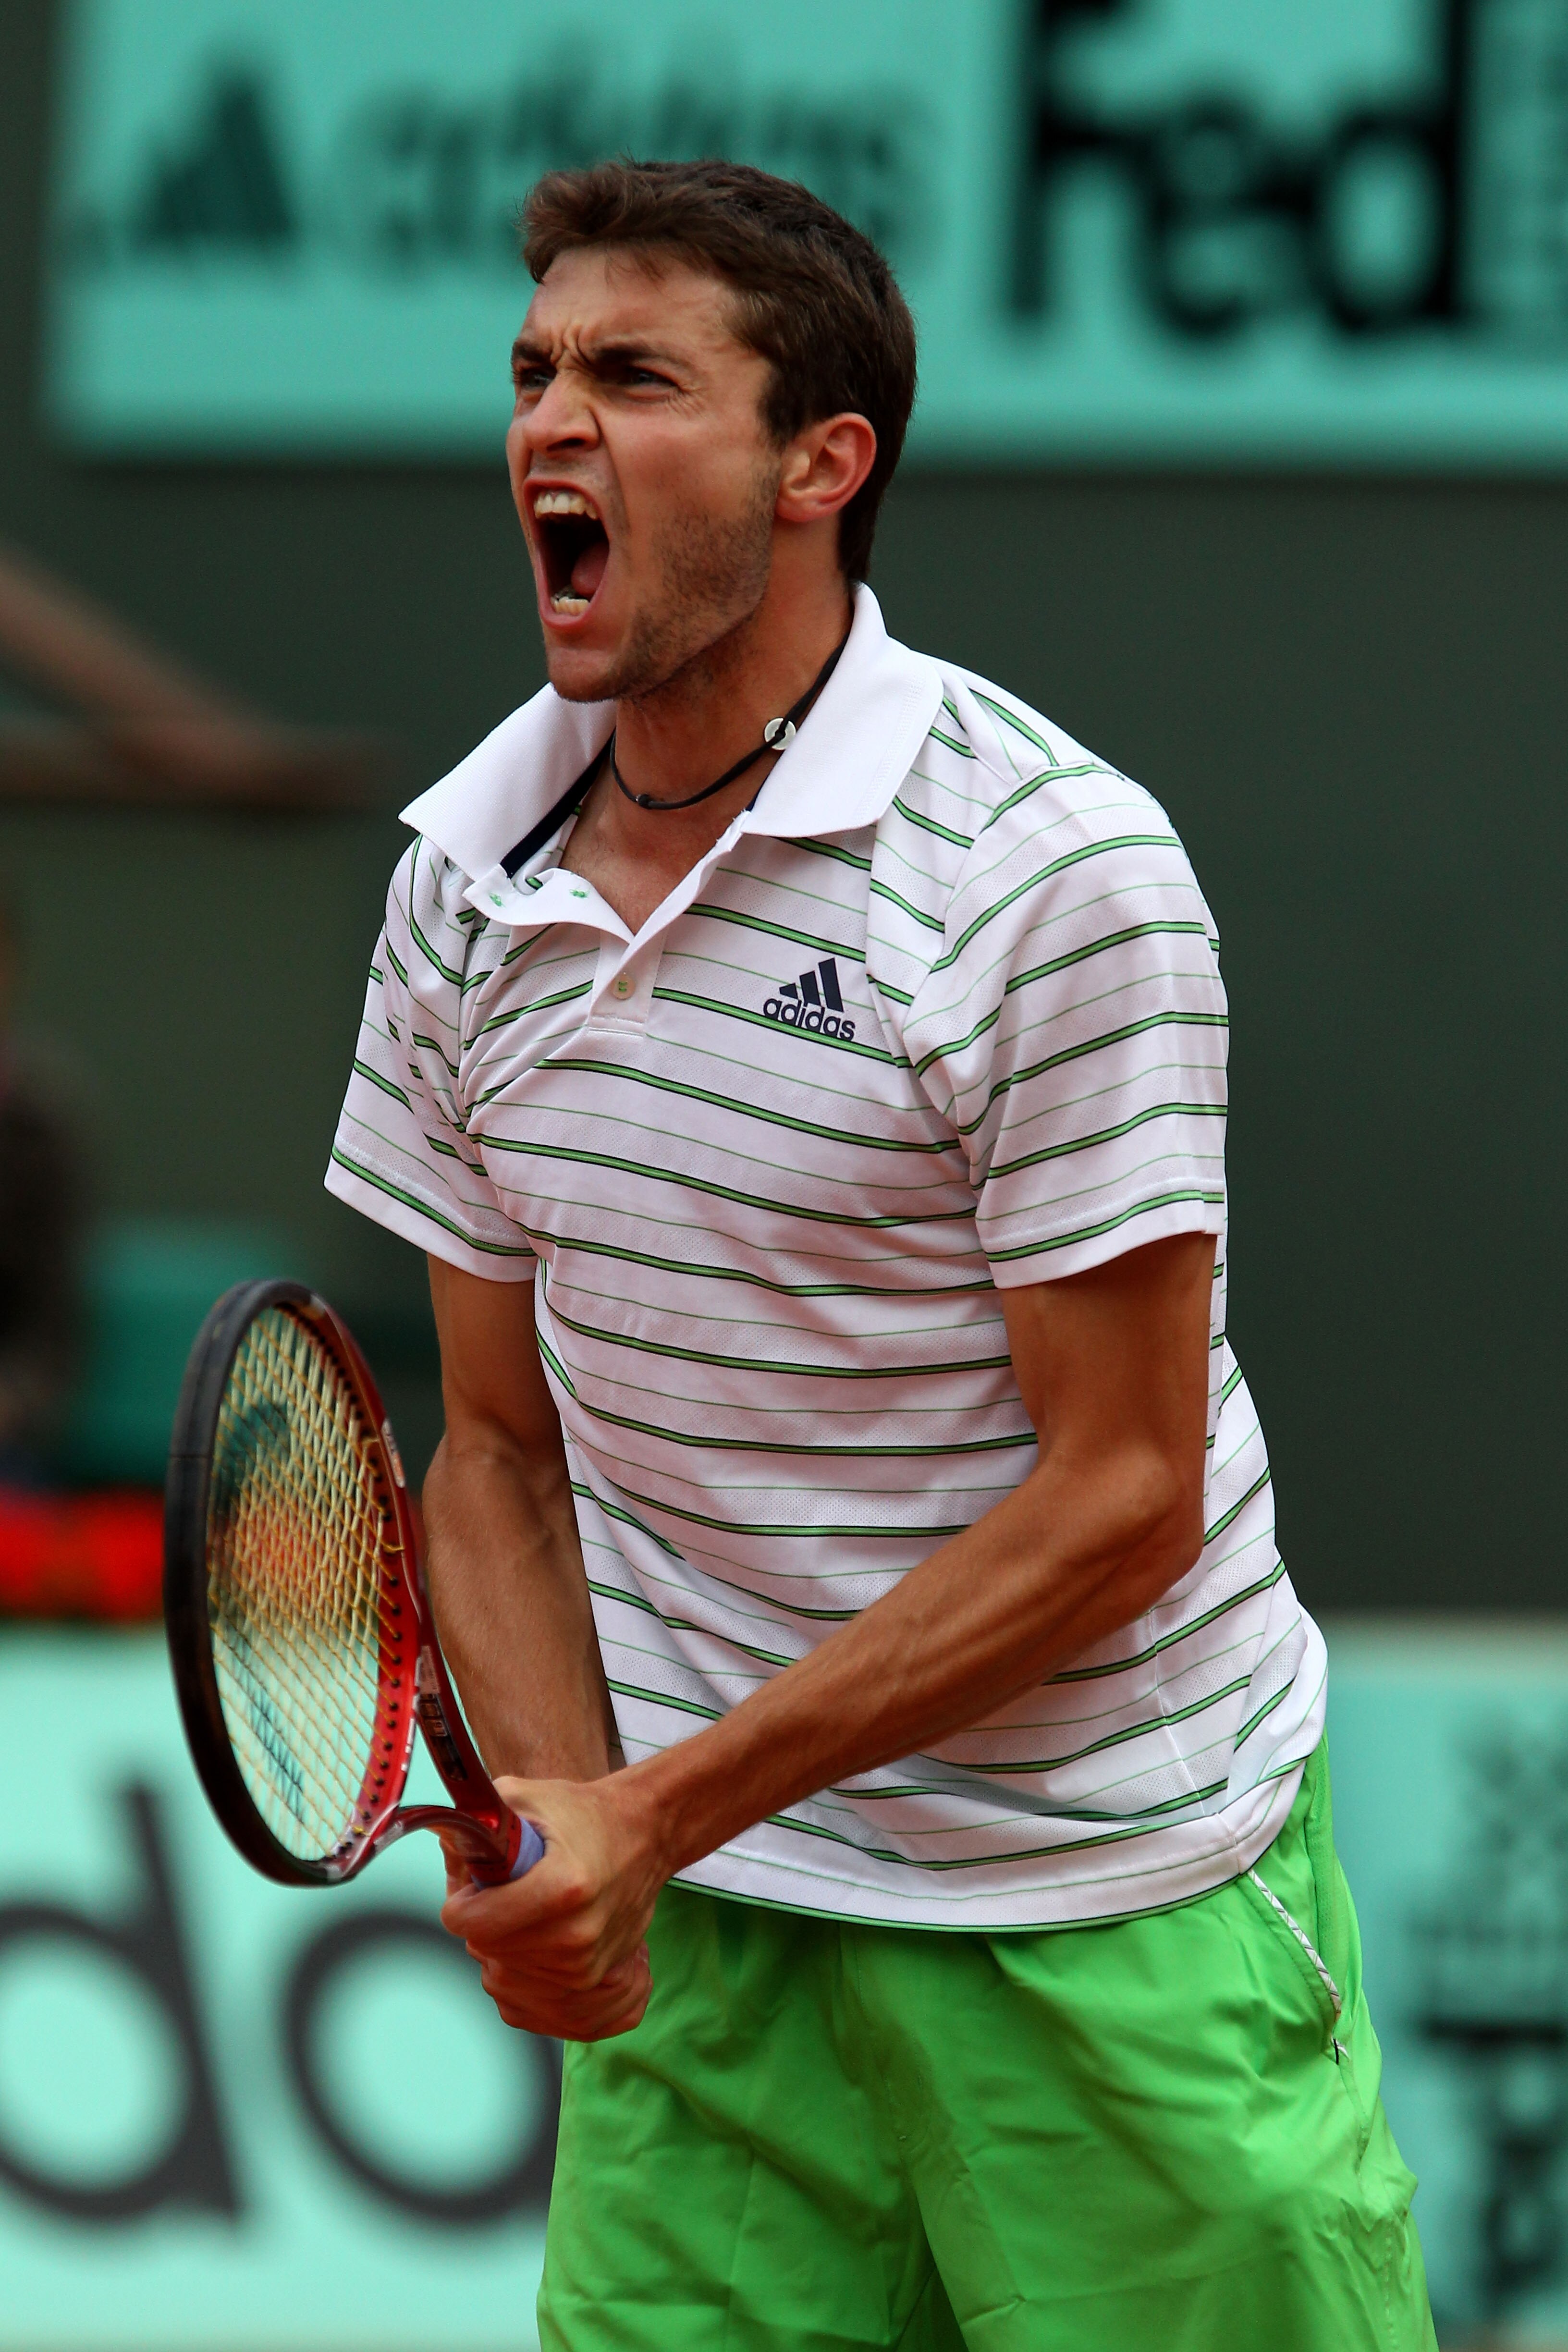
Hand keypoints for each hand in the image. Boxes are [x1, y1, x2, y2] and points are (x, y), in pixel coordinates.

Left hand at [439, 1771, 667, 2041]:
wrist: (644, 1837)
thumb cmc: (584, 1817)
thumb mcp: (526, 1798)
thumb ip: (475, 1823)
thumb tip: (440, 1845)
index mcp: (562, 1888)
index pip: (470, 1923)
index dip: (465, 1901)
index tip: (479, 1885)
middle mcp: (575, 1939)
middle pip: (483, 1951)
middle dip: (485, 1922)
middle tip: (512, 1894)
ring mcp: (585, 1972)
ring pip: (499, 1979)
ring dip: (503, 1950)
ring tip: (532, 1914)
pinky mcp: (593, 1991)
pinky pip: (525, 2006)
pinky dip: (521, 1980)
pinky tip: (540, 1945)